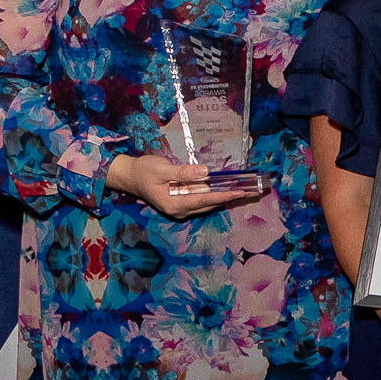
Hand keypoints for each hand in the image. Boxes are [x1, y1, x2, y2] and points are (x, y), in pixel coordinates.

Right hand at [105, 153, 259, 218]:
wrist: (129, 176)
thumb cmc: (143, 171)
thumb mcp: (161, 169)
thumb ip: (183, 172)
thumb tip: (205, 172)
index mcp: (174, 204)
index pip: (205, 199)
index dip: (224, 195)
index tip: (240, 192)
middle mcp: (179, 210)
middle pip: (209, 204)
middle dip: (229, 197)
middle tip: (250, 191)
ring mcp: (180, 209)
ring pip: (207, 203)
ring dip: (224, 196)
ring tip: (243, 190)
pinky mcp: (181, 204)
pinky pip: (201, 200)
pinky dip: (214, 195)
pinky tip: (225, 189)